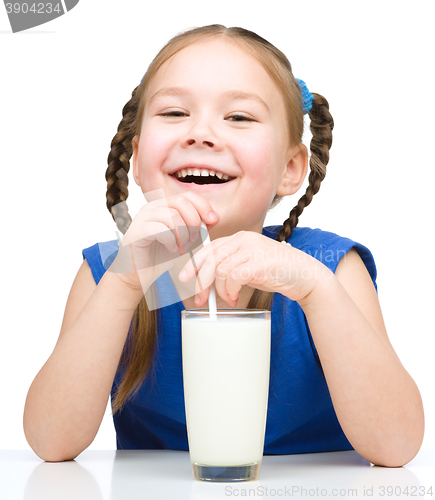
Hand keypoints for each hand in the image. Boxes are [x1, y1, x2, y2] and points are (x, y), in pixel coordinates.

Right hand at [108, 192, 219, 290]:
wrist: (139, 273)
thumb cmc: (160, 255)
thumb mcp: (186, 240)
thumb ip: (198, 228)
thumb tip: (215, 217)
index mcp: (164, 206)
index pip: (188, 196)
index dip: (203, 206)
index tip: (213, 220)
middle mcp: (152, 207)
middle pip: (181, 201)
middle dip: (194, 221)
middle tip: (194, 238)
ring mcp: (142, 217)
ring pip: (172, 215)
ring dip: (183, 233)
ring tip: (182, 247)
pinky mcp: (136, 231)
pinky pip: (160, 229)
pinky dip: (171, 240)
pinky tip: (171, 249)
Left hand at [178, 230, 330, 305]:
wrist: (305, 276)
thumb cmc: (276, 272)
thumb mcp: (249, 266)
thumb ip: (230, 268)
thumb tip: (205, 282)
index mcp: (240, 238)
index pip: (209, 248)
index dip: (194, 264)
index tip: (185, 278)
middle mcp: (244, 239)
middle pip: (210, 259)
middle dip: (200, 281)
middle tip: (200, 299)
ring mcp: (253, 249)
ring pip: (219, 269)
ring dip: (219, 290)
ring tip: (227, 300)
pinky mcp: (260, 263)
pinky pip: (233, 277)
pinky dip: (229, 291)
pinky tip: (234, 298)